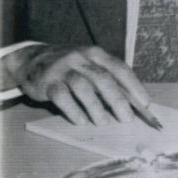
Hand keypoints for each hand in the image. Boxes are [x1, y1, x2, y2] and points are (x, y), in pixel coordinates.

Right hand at [5, 44, 150, 125]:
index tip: (144, 104)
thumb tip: (129, 101)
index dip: (134, 85)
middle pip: (104, 79)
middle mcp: (82, 58)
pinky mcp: (48, 82)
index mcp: (97, 54)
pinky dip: (74, 110)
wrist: (32, 60)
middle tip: (127, 118)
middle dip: (118, 100)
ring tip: (105, 123)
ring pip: (84, 87)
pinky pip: (62, 97)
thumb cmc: (69, 67)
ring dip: (96, 107)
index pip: (120, 68)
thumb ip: (106, 79)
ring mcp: (64, 69)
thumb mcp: (89, 65)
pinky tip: (82, 122)